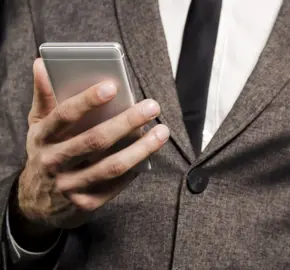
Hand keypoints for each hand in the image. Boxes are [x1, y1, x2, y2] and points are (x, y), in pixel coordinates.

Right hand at [16, 59, 169, 230]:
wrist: (37, 202)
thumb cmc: (45, 153)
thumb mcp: (38, 126)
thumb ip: (44, 97)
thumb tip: (42, 63)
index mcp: (41, 137)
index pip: (64, 116)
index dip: (87, 100)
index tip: (113, 86)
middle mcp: (52, 162)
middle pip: (95, 140)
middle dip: (127, 122)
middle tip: (151, 106)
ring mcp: (69, 186)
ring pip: (111, 166)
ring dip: (141, 148)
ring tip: (162, 132)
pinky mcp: (86, 204)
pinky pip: (116, 184)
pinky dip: (136, 169)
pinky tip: (150, 154)